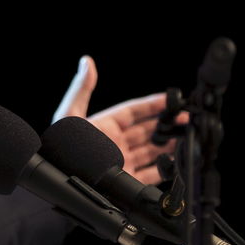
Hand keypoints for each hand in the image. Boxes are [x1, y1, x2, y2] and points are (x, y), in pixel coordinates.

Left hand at [52, 55, 181, 184]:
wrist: (56, 177)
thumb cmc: (58, 145)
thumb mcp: (69, 114)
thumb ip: (81, 89)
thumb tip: (87, 62)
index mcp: (104, 125)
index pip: (134, 111)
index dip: (153, 105)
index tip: (173, 100)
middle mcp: (115, 143)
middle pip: (147, 131)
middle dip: (168, 125)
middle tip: (188, 120)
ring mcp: (120, 162)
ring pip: (152, 151)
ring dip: (170, 145)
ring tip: (188, 139)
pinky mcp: (124, 182)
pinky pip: (149, 175)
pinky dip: (164, 169)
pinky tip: (176, 164)